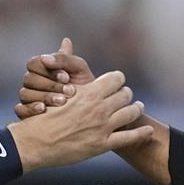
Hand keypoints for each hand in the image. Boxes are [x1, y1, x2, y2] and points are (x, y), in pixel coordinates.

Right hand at [7, 69, 152, 171]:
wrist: (35, 142)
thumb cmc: (41, 114)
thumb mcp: (54, 86)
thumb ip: (64, 63)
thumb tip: (66, 40)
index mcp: (89, 93)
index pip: (115, 79)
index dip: (118, 79)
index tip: (118, 81)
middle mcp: (99, 108)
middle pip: (125, 95)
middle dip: (126, 94)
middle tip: (128, 95)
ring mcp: (102, 127)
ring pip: (130, 114)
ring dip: (136, 109)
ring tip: (138, 108)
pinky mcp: (102, 145)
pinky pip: (129, 138)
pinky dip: (142, 133)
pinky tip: (148, 131)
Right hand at [13, 37, 95, 118]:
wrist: (92, 110)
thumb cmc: (85, 86)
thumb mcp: (79, 69)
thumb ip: (65, 58)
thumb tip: (51, 52)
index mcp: (41, 68)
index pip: (33, 64)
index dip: (48, 70)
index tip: (67, 77)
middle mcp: (32, 82)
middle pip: (29, 79)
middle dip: (50, 85)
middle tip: (70, 91)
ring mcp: (28, 98)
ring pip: (25, 94)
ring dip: (44, 97)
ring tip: (63, 101)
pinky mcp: (26, 114)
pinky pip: (20, 110)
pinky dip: (30, 109)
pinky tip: (44, 109)